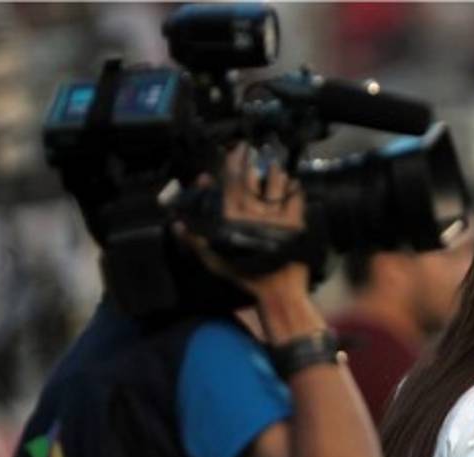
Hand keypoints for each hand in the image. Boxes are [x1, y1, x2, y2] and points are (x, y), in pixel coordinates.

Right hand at [173, 143, 308, 299]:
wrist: (277, 290)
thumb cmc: (244, 275)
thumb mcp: (214, 260)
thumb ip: (195, 240)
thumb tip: (177, 222)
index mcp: (234, 219)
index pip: (230, 185)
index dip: (231, 165)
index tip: (234, 151)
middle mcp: (254, 213)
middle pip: (252, 181)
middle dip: (251, 164)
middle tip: (253, 150)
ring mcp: (277, 217)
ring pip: (275, 186)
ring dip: (274, 173)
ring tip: (275, 165)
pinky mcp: (296, 223)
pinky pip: (296, 200)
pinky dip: (296, 190)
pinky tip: (295, 182)